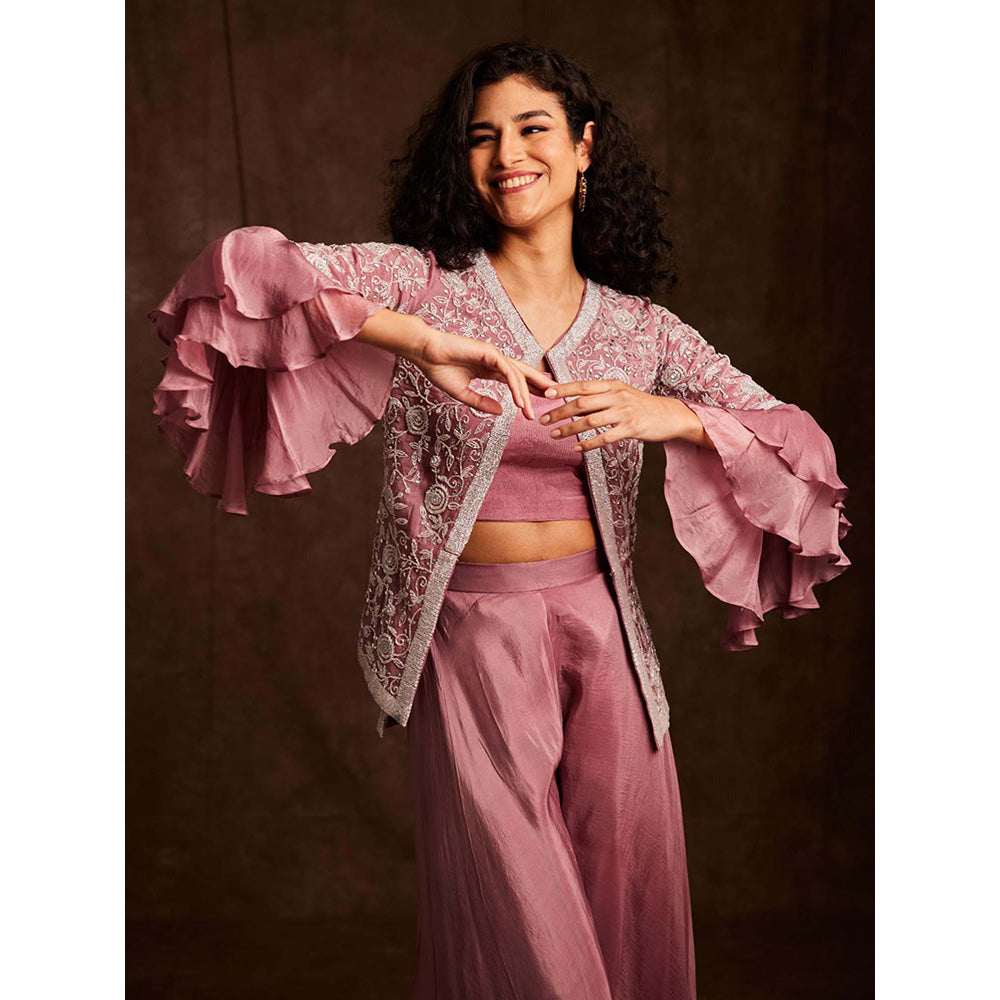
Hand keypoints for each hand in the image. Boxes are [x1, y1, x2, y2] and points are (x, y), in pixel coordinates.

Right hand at [412, 326, 555, 418]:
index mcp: (489, 369)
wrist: (425, 354)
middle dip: (539, 386)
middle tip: (554, 399)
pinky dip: (515, 386)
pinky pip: (507, 371)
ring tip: (530, 413)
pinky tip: (519, 401)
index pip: (514, 380)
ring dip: (526, 394)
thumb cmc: (439, 370)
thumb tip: (502, 411)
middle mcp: (494, 361)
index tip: (535, 406)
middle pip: (523, 374)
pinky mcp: (489, 352)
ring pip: (517, 375)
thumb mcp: (463, 394)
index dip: (527, 391)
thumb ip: (482, 403)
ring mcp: (493, 355)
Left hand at [539, 379, 713, 451]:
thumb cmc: (640, 405)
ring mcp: (624, 413)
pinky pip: (605, 437)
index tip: (545, 393)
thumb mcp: (621, 393)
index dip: (563, 389)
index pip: (583, 385)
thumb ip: (599, 396)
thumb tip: (572, 401)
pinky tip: (576, 448)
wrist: (669, 415)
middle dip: (560, 411)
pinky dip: (588, 443)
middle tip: (543, 420)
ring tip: (553, 435)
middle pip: (582, 403)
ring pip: (590, 421)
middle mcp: (617, 396)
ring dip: (569, 429)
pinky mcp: (631, 429)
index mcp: (613, 385)